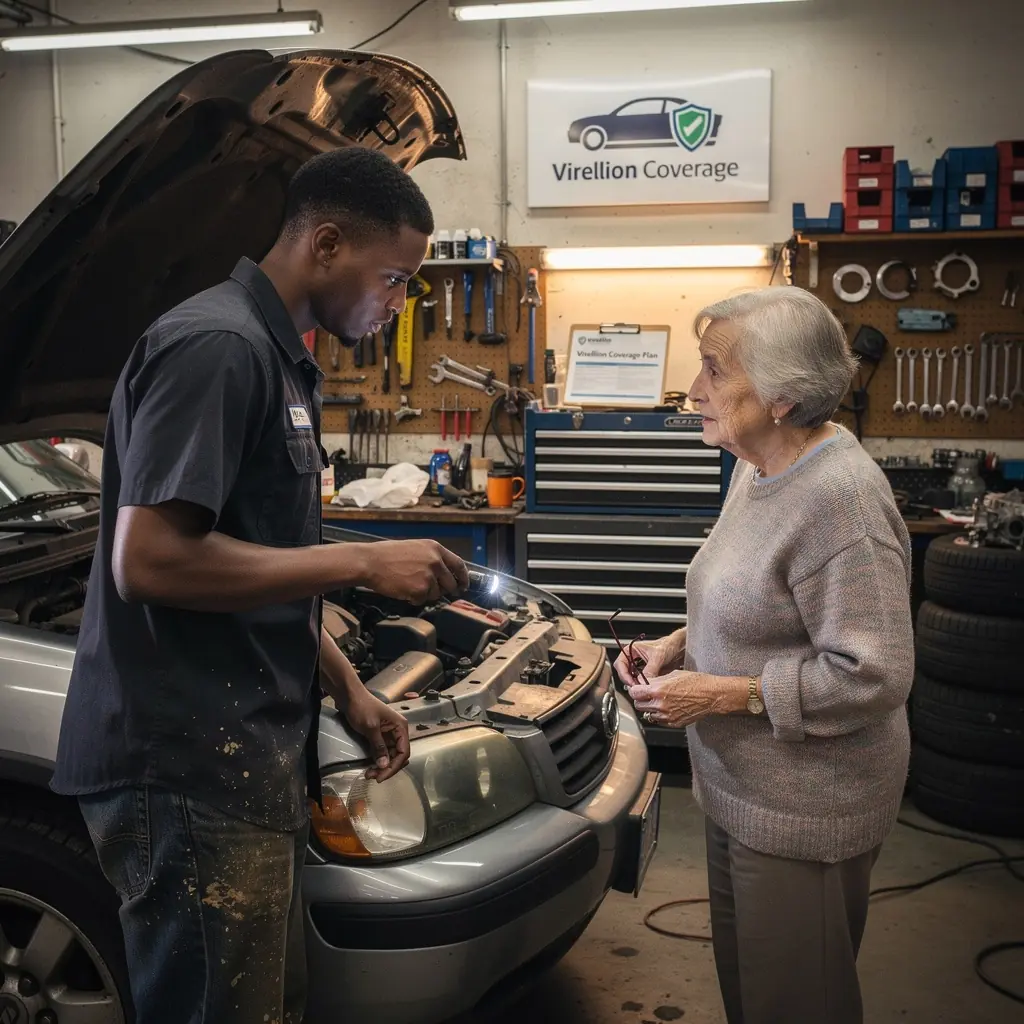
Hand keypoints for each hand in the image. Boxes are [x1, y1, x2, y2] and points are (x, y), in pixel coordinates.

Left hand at [343, 690, 410, 781]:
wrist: (349, 696)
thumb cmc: (361, 707)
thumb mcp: (370, 727)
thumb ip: (379, 746)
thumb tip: (384, 765)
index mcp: (400, 727)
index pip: (404, 752)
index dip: (394, 766)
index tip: (381, 776)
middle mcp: (397, 731)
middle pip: (398, 756)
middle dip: (388, 768)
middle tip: (374, 776)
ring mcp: (388, 734)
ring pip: (390, 756)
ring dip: (382, 766)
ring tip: (370, 773)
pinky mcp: (379, 736)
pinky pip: (382, 752)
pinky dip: (377, 760)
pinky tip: (370, 766)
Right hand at [353, 539, 468, 603]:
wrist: (370, 562)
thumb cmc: (387, 555)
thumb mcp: (415, 548)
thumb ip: (432, 558)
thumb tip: (445, 573)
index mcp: (435, 549)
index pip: (459, 564)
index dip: (463, 577)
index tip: (463, 585)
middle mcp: (436, 561)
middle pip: (451, 583)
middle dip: (444, 590)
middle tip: (432, 591)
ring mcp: (429, 576)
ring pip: (436, 594)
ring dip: (425, 594)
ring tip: (409, 585)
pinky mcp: (421, 590)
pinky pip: (423, 600)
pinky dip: (414, 599)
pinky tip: (403, 589)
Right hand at [612, 628, 685, 685]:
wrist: (679, 648)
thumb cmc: (668, 645)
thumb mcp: (658, 656)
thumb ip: (650, 669)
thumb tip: (642, 681)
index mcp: (631, 650)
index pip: (620, 664)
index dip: (623, 674)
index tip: (631, 682)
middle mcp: (633, 658)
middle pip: (624, 673)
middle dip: (629, 681)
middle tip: (636, 688)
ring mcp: (639, 667)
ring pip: (631, 678)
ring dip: (635, 684)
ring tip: (642, 688)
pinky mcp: (645, 673)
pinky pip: (639, 681)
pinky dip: (642, 685)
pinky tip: (647, 687)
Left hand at [626, 669, 727, 728]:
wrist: (712, 695)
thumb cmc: (696, 682)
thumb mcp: (672, 674)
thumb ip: (655, 680)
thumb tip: (644, 682)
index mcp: (658, 690)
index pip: (634, 692)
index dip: (634, 689)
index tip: (637, 688)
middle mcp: (660, 705)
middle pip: (638, 704)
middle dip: (640, 698)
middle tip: (646, 693)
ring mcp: (666, 716)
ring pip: (647, 714)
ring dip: (649, 707)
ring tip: (658, 700)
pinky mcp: (673, 723)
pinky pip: (658, 721)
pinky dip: (658, 715)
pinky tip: (666, 707)